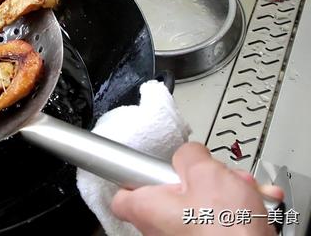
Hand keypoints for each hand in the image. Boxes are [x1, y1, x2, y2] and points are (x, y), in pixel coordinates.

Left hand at [111, 142, 283, 235]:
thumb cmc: (224, 231)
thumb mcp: (204, 172)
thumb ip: (189, 155)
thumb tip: (190, 153)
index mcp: (147, 208)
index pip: (123, 193)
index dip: (136, 176)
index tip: (148, 166)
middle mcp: (160, 228)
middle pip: (174, 192)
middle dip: (204, 179)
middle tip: (219, 176)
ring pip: (202, 204)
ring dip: (228, 192)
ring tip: (245, 191)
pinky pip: (219, 220)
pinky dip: (239, 210)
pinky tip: (257, 207)